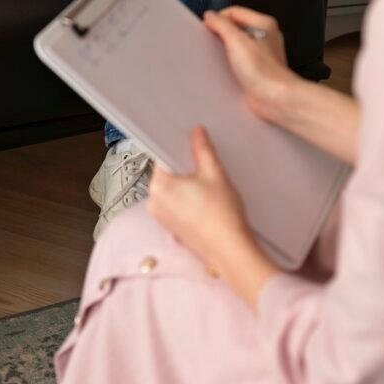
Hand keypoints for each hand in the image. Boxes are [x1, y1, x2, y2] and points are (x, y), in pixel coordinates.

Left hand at [148, 126, 254, 271]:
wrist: (230, 250)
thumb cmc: (221, 217)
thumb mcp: (215, 173)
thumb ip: (202, 149)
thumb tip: (197, 134)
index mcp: (159, 186)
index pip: (162, 154)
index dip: (178, 147)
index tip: (190, 144)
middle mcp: (154, 202)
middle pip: (167, 171)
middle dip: (185, 167)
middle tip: (204, 169)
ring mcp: (161, 216)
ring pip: (171, 188)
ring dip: (186, 183)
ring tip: (207, 188)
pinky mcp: (170, 226)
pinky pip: (175, 203)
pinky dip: (187, 198)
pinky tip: (205, 201)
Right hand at [203, 7, 297, 122]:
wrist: (274, 98)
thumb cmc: (265, 72)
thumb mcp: (236, 41)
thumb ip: (221, 24)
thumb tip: (211, 16)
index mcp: (263, 24)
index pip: (234, 12)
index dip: (219, 18)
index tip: (208, 27)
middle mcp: (265, 36)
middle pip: (236, 27)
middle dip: (222, 34)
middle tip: (214, 42)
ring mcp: (261, 53)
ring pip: (237, 44)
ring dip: (226, 50)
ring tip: (223, 57)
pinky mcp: (256, 68)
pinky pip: (239, 59)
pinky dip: (231, 63)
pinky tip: (228, 69)